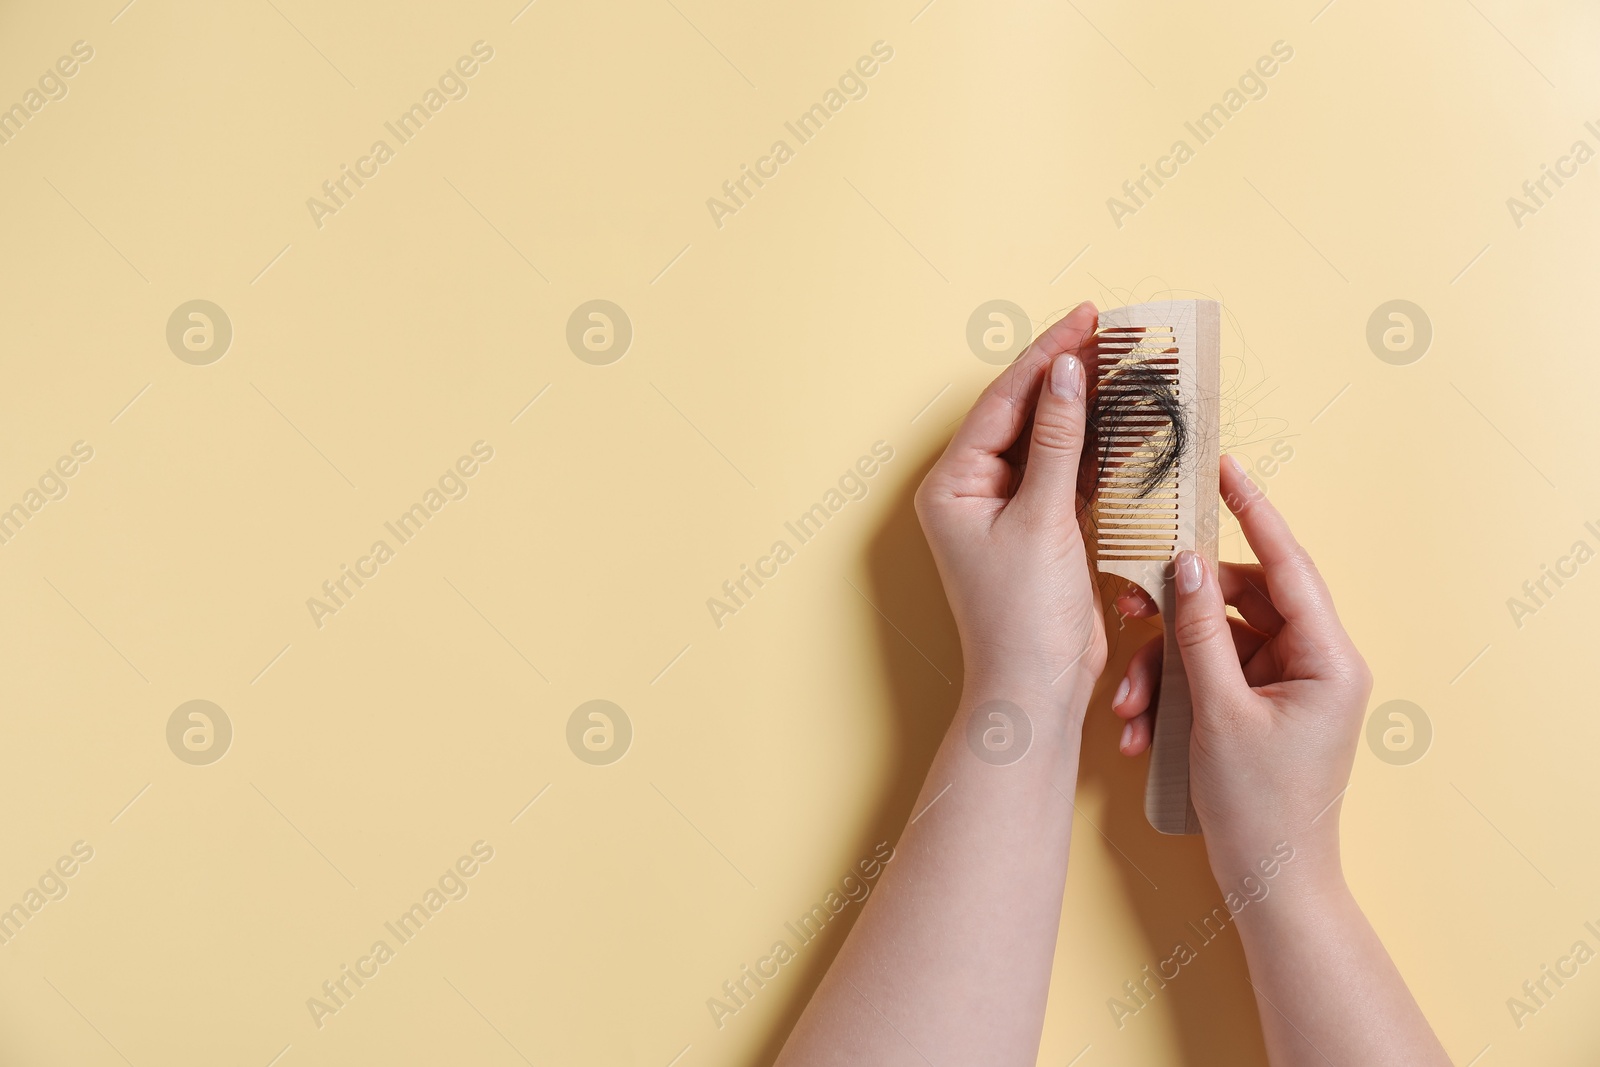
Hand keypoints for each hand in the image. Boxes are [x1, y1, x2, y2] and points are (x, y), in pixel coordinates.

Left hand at [914, 302, 1106, 707]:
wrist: (1035, 691)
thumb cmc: (1023, 617)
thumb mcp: (1043, 521)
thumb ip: (1058, 444)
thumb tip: (1066, 375)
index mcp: (952, 484)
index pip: (1003, 402)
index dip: (1046, 357)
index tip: (1087, 318)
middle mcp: (972, 491)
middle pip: (1025, 414)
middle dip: (1067, 374)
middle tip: (1113, 332)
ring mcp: (1006, 510)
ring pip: (1050, 441)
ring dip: (1086, 408)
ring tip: (1126, 364)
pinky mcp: (1040, 530)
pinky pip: (1068, 473)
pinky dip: (1096, 449)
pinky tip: (1127, 421)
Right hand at [1109, 456, 1371, 881]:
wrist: (1271, 884)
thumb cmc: (1260, 809)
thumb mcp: (1219, 713)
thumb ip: (1201, 632)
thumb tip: (1187, 565)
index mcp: (1329, 658)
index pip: (1288, 563)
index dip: (1253, 511)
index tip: (1221, 467)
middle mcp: (1315, 662)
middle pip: (1240, 601)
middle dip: (1177, 615)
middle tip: (1126, 604)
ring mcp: (1288, 685)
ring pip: (1216, 640)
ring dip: (1163, 667)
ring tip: (1127, 706)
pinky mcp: (1262, 706)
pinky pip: (1212, 675)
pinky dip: (1172, 694)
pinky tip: (1139, 730)